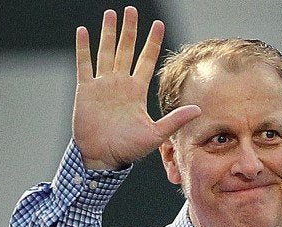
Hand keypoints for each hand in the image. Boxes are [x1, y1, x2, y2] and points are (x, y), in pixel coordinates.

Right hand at [72, 7, 200, 169]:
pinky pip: (84, 65)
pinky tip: (83, 31)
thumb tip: (198, 110)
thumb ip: (175, 120)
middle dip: (129, 30)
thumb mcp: (155, 134)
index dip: (152, 42)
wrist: (101, 157)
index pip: (146, 60)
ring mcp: (102, 85)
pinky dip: (83, 48)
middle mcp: (120, 84)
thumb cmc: (128, 149)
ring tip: (111, 14)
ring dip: (108, 33)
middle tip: (131, 10)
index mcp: (136, 91)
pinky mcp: (86, 90)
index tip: (158, 24)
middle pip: (126, 50)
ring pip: (106, 52)